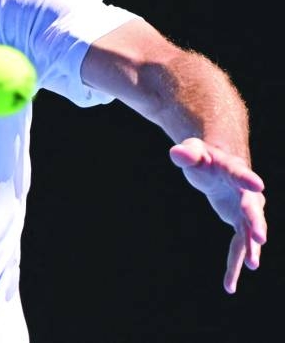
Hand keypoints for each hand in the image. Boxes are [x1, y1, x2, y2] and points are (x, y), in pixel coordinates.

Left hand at [168, 137, 266, 293]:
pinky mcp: (240, 223)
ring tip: (252, 265)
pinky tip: (229, 286)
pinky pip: (239, 245)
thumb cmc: (204, 156)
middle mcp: (245, 193)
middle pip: (252, 208)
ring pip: (250, 231)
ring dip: (251, 248)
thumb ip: (186, 153)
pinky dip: (235, 265)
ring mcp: (245, 210)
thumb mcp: (192, 151)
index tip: (258, 185)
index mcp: (233, 170)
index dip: (247, 179)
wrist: (217, 166)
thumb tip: (177, 152)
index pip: (240, 174)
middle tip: (261, 237)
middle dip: (256, 222)